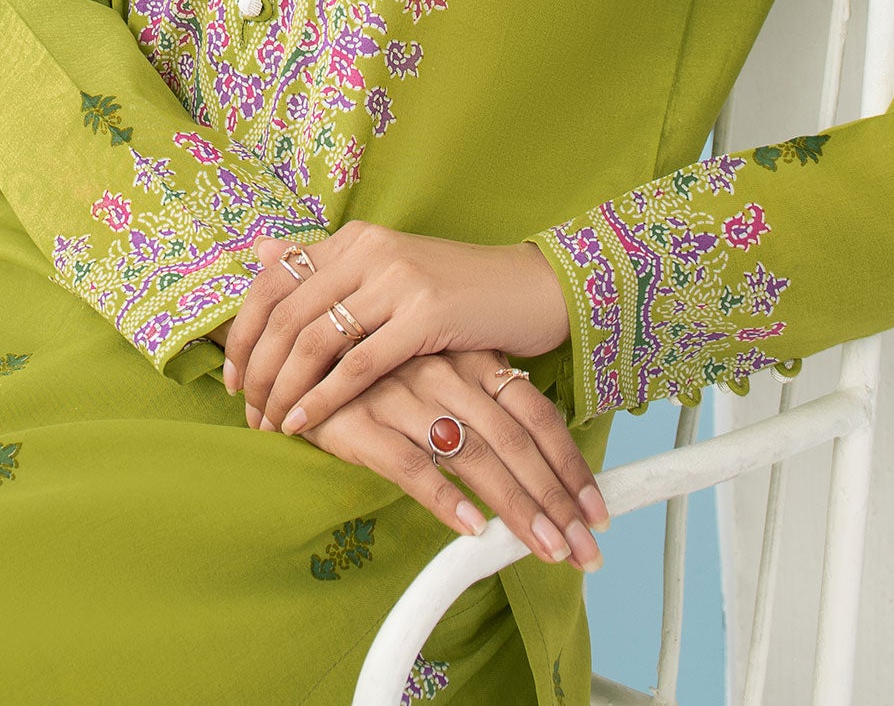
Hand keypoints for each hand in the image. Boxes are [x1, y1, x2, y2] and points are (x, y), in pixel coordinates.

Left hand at [223, 225, 568, 439]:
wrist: (529, 289)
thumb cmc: (456, 290)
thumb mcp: (388, 270)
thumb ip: (329, 268)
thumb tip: (261, 251)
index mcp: (355, 239)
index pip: (275, 277)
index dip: (246, 328)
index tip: (232, 373)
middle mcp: (368, 251)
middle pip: (286, 312)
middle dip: (256, 367)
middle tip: (246, 411)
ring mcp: (396, 281)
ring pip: (313, 340)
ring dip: (282, 389)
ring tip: (268, 424)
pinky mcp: (424, 316)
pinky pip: (357, 365)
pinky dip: (322, 399)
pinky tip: (304, 424)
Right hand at [295, 349, 606, 570]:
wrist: (295, 345)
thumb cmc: (380, 368)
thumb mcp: (441, 371)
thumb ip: (484, 405)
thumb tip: (544, 463)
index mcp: (470, 357)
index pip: (535, 413)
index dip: (571, 465)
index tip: (597, 512)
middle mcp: (442, 371)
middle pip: (514, 441)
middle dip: (555, 500)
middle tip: (584, 549)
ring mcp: (402, 394)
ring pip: (472, 456)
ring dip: (515, 508)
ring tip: (544, 549)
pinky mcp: (360, 420)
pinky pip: (411, 464)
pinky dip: (445, 498)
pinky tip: (472, 529)